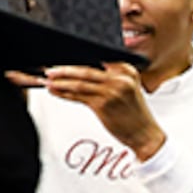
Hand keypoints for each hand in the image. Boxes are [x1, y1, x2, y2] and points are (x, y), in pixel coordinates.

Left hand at [9, 63, 165, 160]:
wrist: (145, 134)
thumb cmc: (134, 113)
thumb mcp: (127, 89)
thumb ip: (109, 77)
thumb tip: (79, 71)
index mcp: (127, 70)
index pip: (97, 59)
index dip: (77, 59)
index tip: (62, 61)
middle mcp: (120, 78)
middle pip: (85, 70)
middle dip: (63, 70)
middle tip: (49, 70)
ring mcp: (112, 91)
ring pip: (78, 83)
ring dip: (59, 82)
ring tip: (47, 81)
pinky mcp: (103, 105)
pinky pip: (78, 96)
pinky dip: (64, 94)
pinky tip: (55, 92)